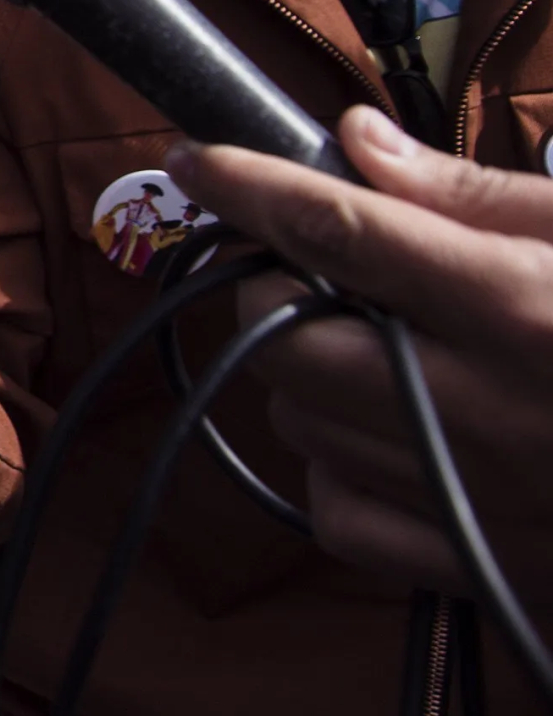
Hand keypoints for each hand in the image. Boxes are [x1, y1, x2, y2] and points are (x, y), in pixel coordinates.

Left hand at [171, 106, 552, 597]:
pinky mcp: (481, 571)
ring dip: (305, 376)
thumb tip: (358, 144)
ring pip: (302, 423)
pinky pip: (339, 516)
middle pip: (289, 338)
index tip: (196, 156)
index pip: (344, 230)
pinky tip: (385, 439)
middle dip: (275, 290)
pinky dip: (336, 471)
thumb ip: (479, 198)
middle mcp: (488, 407)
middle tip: (314, 270)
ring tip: (374, 351)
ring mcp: (480, 496)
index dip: (250, 185)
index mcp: (526, 309)